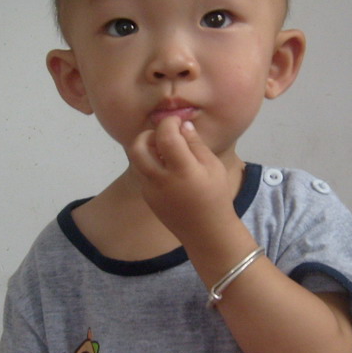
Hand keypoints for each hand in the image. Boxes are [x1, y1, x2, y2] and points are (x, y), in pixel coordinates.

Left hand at [127, 117, 239, 246]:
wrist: (205, 231)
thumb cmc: (215, 196)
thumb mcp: (213, 167)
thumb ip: (196, 144)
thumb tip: (182, 125)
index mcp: (183, 170)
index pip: (166, 136)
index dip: (169, 122)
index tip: (177, 121)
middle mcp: (161, 179)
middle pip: (138, 146)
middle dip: (148, 133)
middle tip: (164, 135)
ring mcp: (150, 189)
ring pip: (136, 159)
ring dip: (146, 148)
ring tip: (164, 151)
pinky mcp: (146, 197)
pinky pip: (142, 172)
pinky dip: (150, 164)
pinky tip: (167, 169)